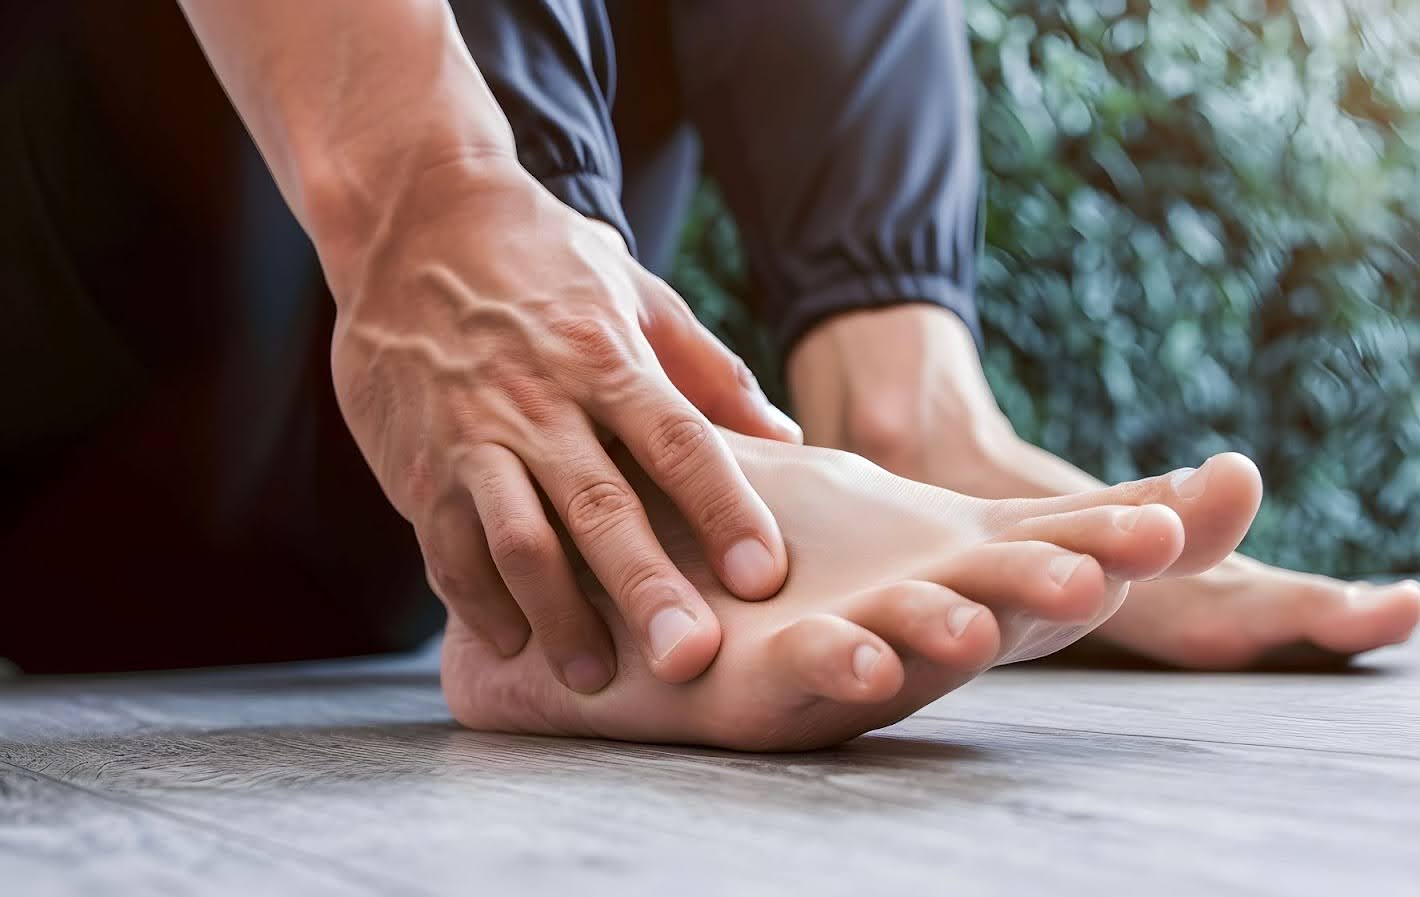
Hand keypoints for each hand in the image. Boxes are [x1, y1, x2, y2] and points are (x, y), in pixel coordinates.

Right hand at [324, 154, 800, 692]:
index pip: (677, 440)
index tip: (764, 575)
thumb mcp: (635, 292)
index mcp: (605, 356)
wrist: (410, 221)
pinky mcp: (416, 465)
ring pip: (518, 539)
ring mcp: (471, 437)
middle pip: (601, 506)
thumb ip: (709, 369)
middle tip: (690, 659)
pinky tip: (512, 644)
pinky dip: (477, 603)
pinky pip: (447, 548)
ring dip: (557, 615)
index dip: (724, 508)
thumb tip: (789, 436)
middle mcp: (539, 401)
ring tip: (596, 678)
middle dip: (646, 588)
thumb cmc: (542, 261)